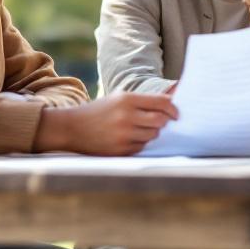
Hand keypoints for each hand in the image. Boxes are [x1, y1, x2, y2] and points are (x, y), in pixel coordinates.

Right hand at [36, 93, 177, 155]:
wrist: (73, 127)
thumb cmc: (100, 111)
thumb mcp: (119, 98)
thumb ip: (143, 100)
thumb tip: (171, 103)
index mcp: (127, 100)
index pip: (161, 103)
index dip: (173, 109)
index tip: (176, 114)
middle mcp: (126, 117)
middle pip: (160, 121)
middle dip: (163, 122)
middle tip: (160, 122)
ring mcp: (123, 135)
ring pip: (153, 135)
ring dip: (151, 133)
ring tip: (139, 129)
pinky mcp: (120, 150)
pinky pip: (142, 147)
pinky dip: (140, 143)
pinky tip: (130, 138)